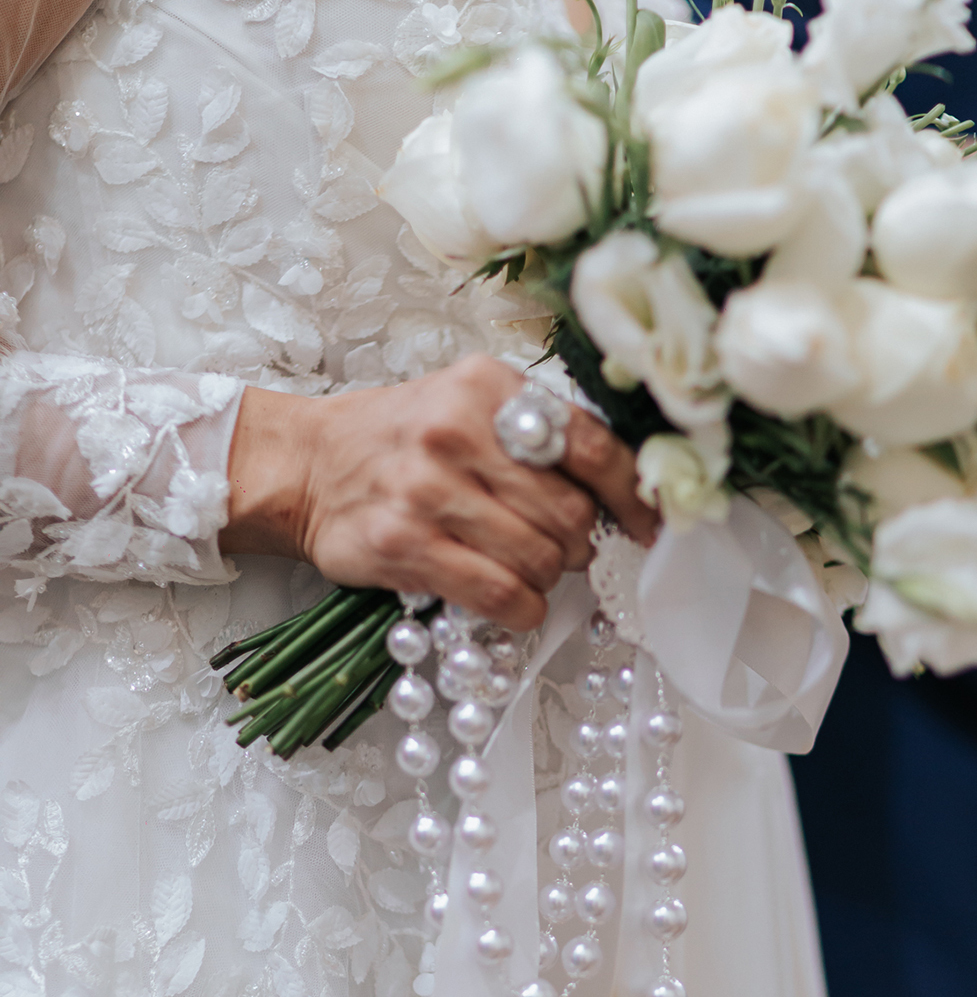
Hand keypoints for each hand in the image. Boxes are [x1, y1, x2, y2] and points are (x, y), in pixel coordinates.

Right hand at [220, 356, 657, 629]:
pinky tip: (514, 600)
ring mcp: (425, 491)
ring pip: (539, 558)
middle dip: (579, 544)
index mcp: (486, 388)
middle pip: (569, 514)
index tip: (648, 525)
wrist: (308, 465)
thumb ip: (540, 435)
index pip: (591, 446)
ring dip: (548, 578)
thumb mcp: (472, 406)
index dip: (634, 496)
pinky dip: (522, 608)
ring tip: (528, 568)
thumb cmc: (404, 440)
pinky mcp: (403, 545)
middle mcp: (455, 432)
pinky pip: (499, 594)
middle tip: (563, 547)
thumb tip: (624, 492)